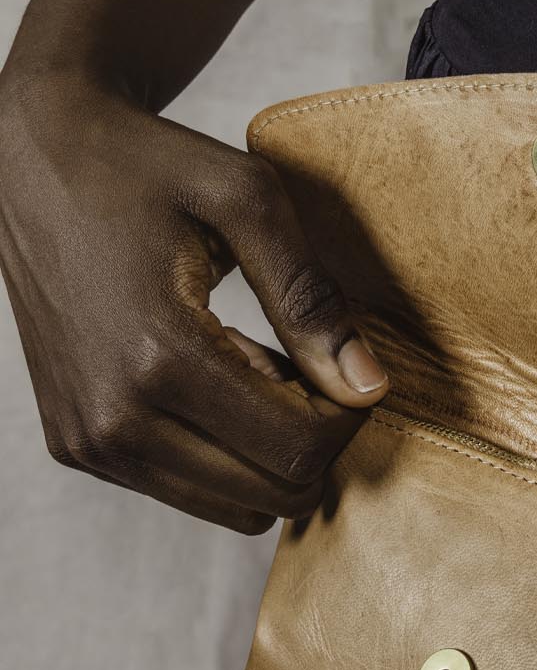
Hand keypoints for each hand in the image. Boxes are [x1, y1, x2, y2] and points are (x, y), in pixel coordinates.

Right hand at [0, 70, 388, 533]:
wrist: (30, 160)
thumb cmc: (145, 165)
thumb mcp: (245, 199)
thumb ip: (311, 297)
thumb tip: (370, 387)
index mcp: (157, 357)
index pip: (298, 449)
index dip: (348, 417)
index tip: (347, 359)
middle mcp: (113, 420)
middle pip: (272, 495)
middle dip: (315, 440)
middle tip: (311, 364)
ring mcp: (88, 443)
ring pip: (234, 510)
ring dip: (270, 451)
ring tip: (262, 366)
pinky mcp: (77, 447)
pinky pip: (188, 489)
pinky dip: (226, 451)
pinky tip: (220, 376)